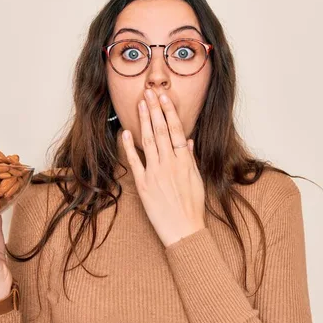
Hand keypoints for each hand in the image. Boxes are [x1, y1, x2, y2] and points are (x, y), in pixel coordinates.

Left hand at [121, 89, 205, 246]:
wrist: (184, 230)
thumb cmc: (192, 207)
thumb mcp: (196, 180)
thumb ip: (190, 159)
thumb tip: (188, 140)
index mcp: (185, 161)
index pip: (177, 130)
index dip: (169, 112)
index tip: (163, 97)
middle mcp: (170, 164)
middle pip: (161, 131)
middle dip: (154, 110)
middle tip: (148, 92)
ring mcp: (155, 173)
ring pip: (149, 141)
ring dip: (144, 121)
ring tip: (139, 104)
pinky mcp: (143, 185)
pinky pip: (135, 162)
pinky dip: (129, 146)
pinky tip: (125, 132)